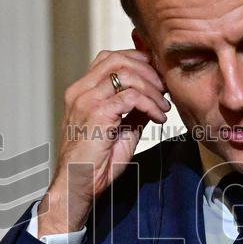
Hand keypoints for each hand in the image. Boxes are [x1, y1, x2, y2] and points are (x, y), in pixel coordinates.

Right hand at [38, 49, 170, 235]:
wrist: (78, 185)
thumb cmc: (95, 163)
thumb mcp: (119, 130)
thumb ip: (132, 111)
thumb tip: (153, 97)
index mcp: (81, 91)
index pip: (109, 58)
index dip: (137, 61)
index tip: (157, 76)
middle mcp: (80, 91)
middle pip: (118, 59)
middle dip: (148, 70)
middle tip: (164, 89)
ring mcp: (86, 100)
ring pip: (126, 74)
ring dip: (152, 88)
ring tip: (163, 107)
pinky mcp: (97, 113)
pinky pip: (131, 96)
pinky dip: (150, 104)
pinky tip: (158, 118)